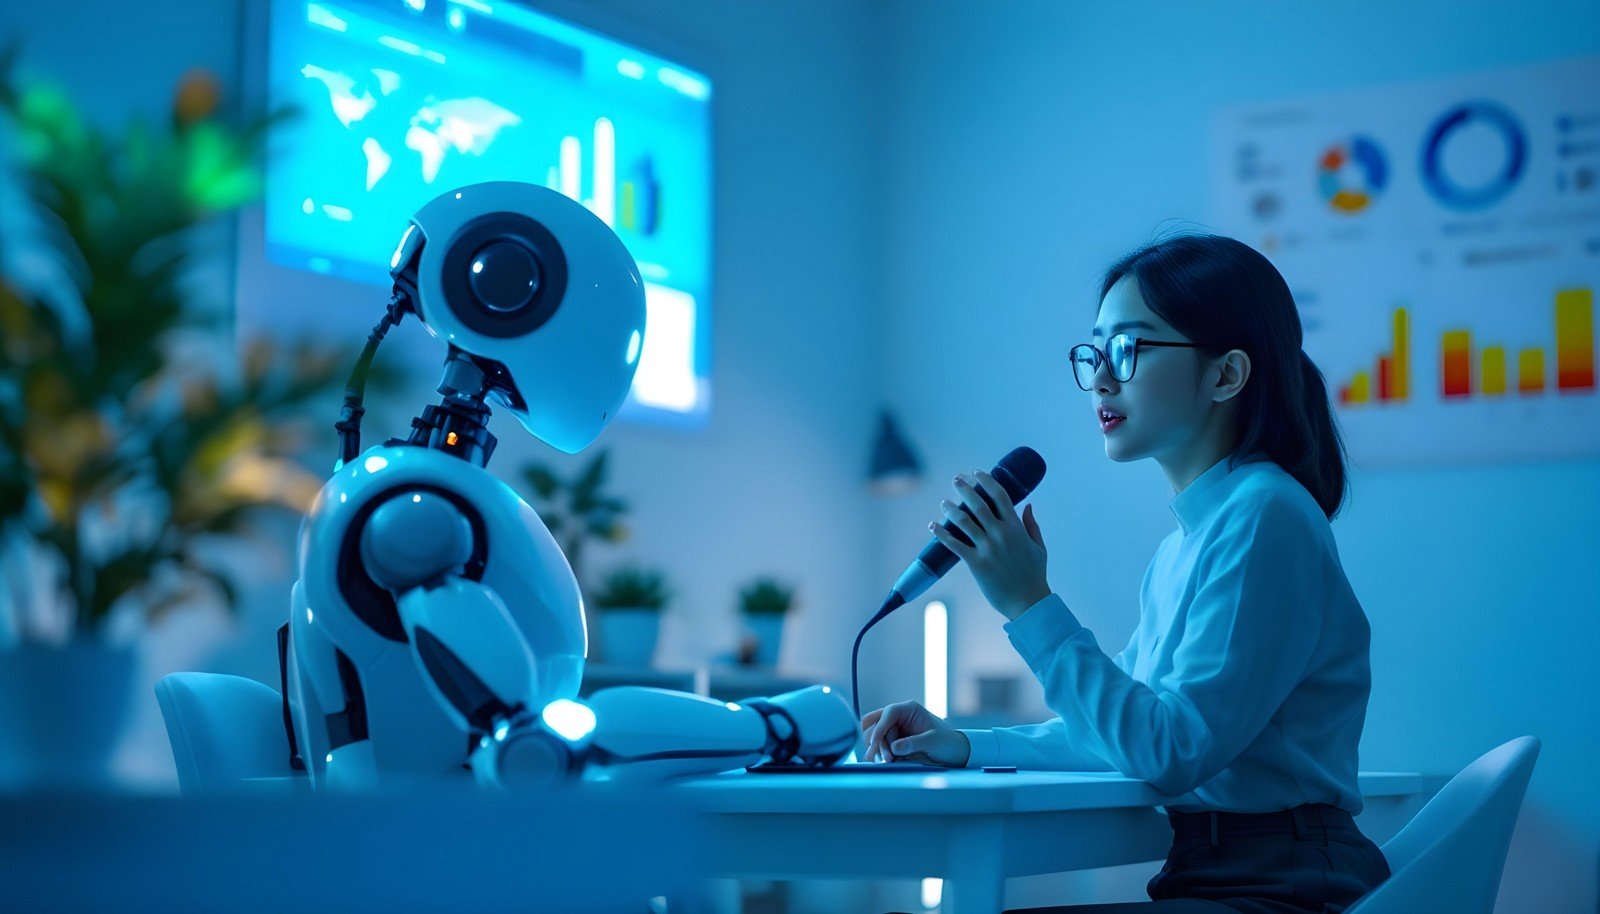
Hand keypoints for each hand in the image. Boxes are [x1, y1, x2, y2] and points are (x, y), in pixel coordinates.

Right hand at [860, 700, 969, 766]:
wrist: (953, 754)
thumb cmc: (947, 743)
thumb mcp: (933, 742)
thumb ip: (914, 743)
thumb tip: (894, 748)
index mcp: (909, 710)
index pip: (888, 713)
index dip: (880, 727)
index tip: (875, 742)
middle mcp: (900, 717)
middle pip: (878, 725)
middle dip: (878, 741)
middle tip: (885, 758)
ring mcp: (896, 730)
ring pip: (878, 737)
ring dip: (881, 750)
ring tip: (892, 761)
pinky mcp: (895, 742)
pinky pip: (881, 747)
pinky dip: (882, 754)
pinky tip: (892, 762)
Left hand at [930, 470, 1050, 619]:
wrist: (1028, 602)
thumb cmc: (1034, 575)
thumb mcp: (1038, 547)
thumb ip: (1032, 524)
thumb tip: (1028, 504)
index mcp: (1016, 528)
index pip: (1000, 496)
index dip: (987, 481)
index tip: (977, 473)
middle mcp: (1000, 534)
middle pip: (978, 504)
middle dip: (965, 488)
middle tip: (956, 479)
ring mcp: (987, 548)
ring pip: (963, 521)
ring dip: (951, 509)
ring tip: (943, 502)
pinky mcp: (976, 563)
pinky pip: (954, 544)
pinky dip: (942, 533)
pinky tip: (933, 526)